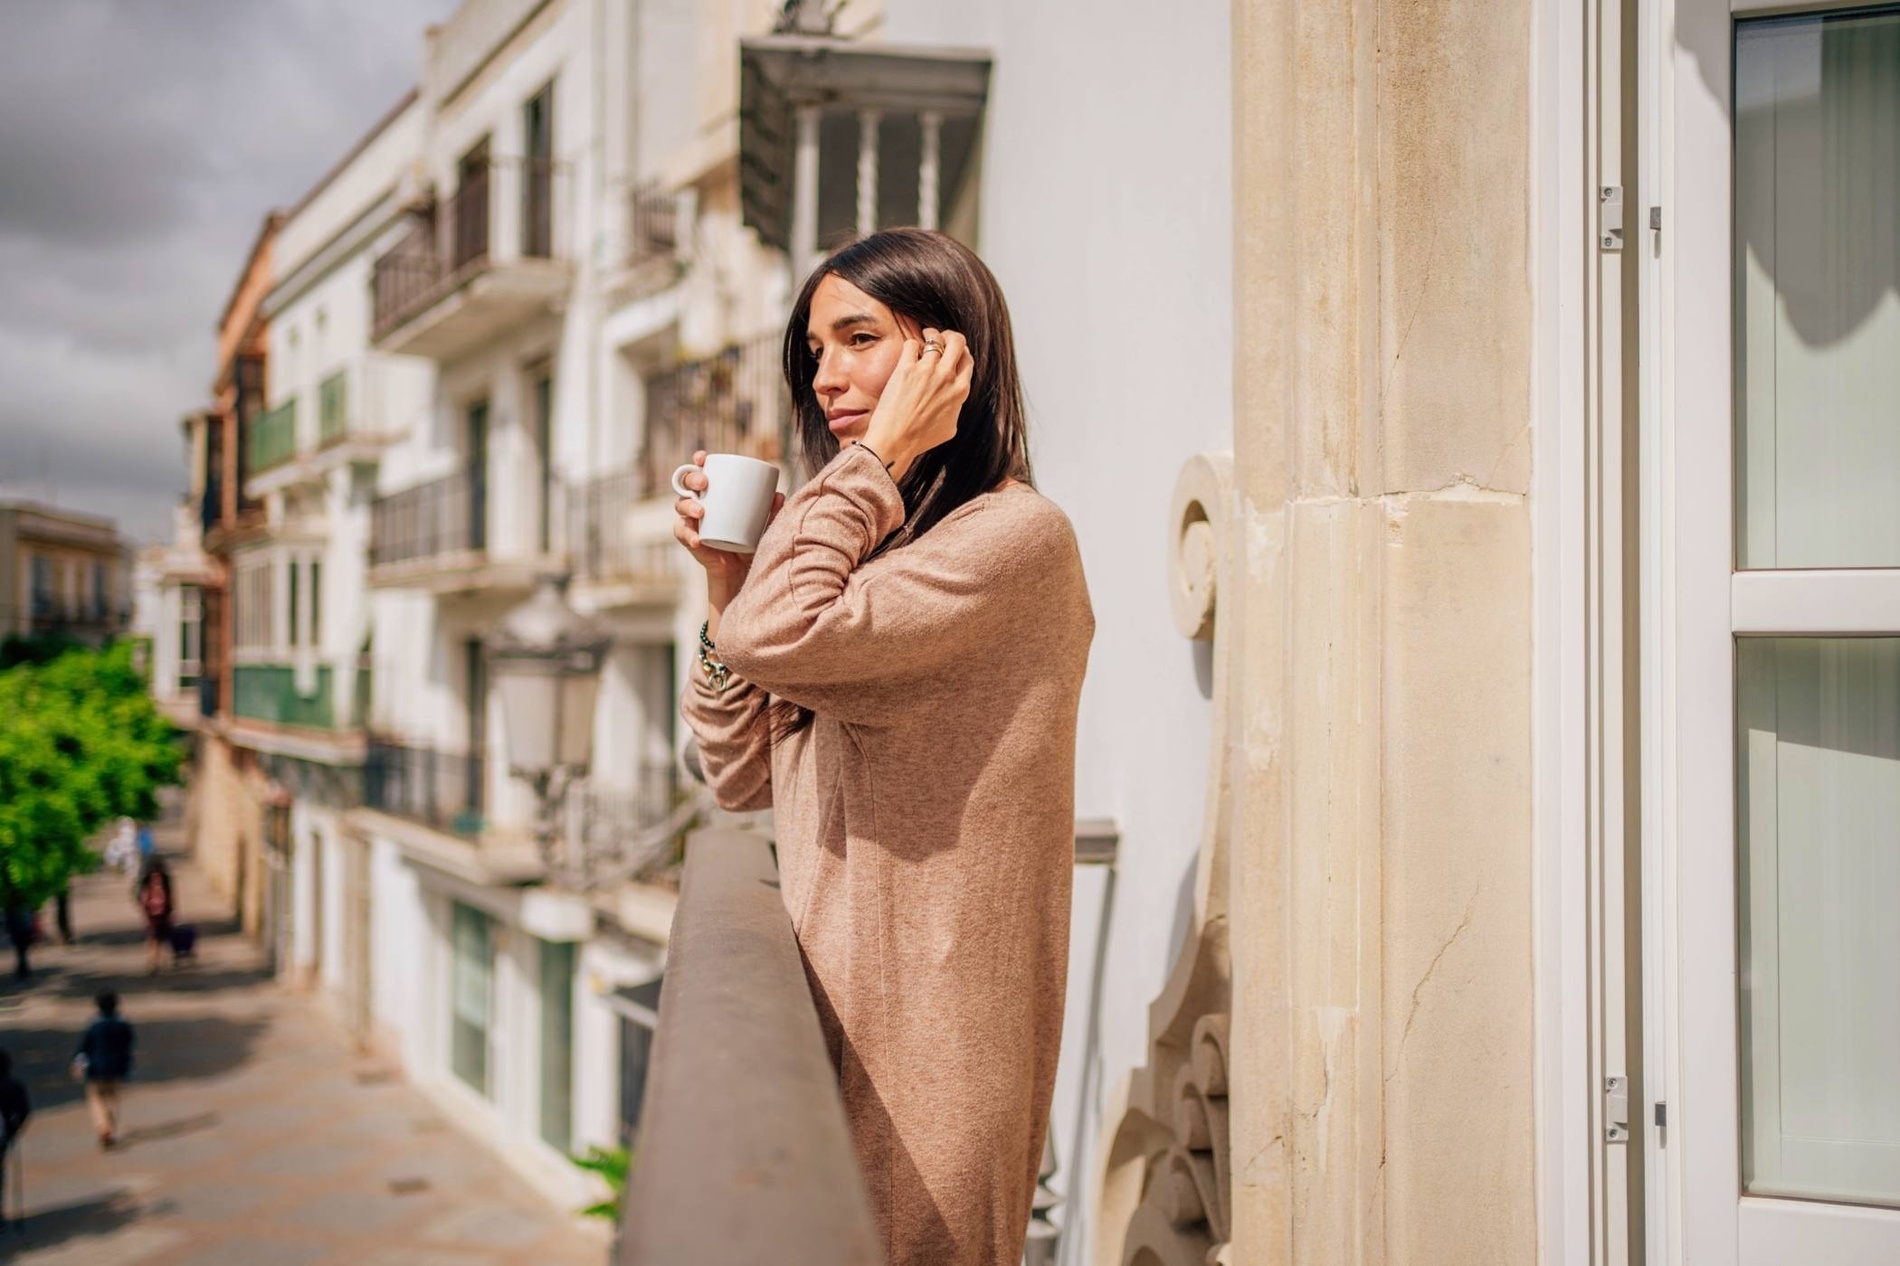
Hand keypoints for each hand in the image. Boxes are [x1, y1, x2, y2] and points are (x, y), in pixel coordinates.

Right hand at [673, 450, 784, 592]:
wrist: (741, 569)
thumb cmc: (751, 539)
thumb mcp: (763, 524)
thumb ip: (771, 512)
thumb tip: (779, 496)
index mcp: (714, 492)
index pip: (702, 470)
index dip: (698, 461)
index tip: (702, 458)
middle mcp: (699, 502)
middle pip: (686, 483)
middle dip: (692, 478)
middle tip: (703, 484)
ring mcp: (692, 520)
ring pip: (680, 505)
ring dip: (688, 505)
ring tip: (701, 513)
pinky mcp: (689, 538)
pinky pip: (682, 532)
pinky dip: (688, 535)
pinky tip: (697, 539)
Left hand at [861, 325, 972, 481]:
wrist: (896, 441)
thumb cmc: (921, 439)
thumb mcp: (951, 427)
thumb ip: (956, 406)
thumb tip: (954, 397)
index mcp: (961, 390)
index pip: (968, 359)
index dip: (961, 352)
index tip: (953, 353)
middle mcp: (947, 377)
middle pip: (957, 342)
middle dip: (951, 336)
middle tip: (942, 338)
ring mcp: (927, 371)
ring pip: (936, 338)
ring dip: (931, 335)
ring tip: (925, 337)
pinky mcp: (906, 369)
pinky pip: (911, 344)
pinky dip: (911, 345)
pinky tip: (909, 354)